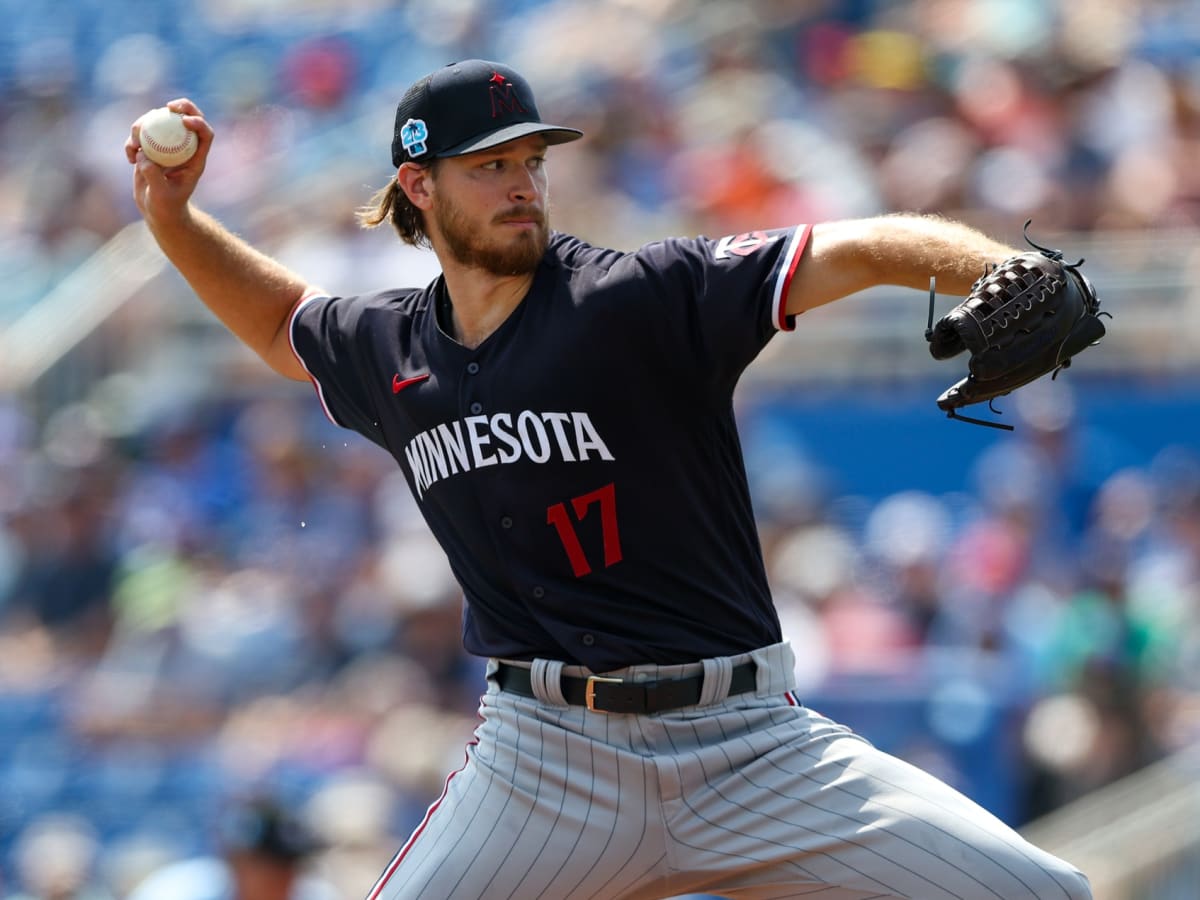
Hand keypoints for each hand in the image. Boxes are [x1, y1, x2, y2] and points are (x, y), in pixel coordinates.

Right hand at [125, 98, 212, 226]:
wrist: (157, 211)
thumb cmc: (166, 207)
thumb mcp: (161, 195)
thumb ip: (154, 176)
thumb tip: (144, 156)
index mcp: (195, 159)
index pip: (205, 135)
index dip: (199, 122)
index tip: (184, 120)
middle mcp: (183, 149)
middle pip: (186, 118)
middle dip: (181, 107)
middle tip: (167, 107)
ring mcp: (166, 146)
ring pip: (159, 122)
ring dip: (144, 126)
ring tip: (134, 146)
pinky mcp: (149, 148)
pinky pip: (140, 136)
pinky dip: (132, 142)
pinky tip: (130, 158)